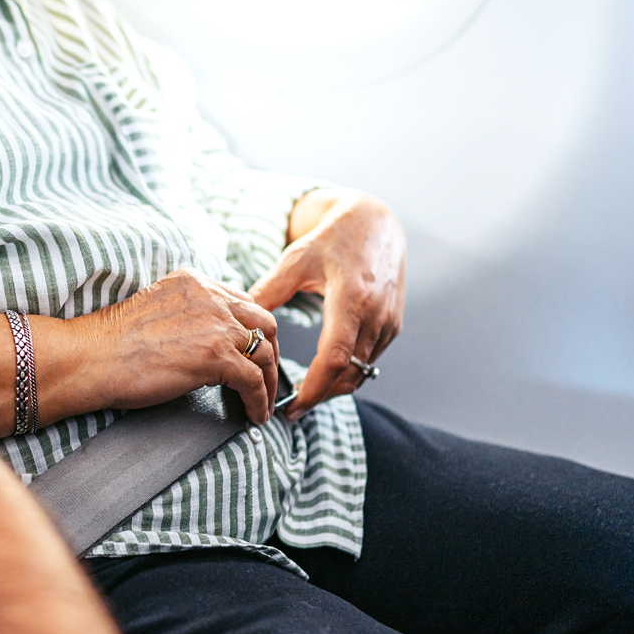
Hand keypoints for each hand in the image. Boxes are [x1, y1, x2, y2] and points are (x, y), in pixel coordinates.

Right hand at [0, 270, 279, 436]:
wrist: (88, 358)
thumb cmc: (107, 345)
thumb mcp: (153, 314)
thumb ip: (183, 318)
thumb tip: (202, 346)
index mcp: (193, 282)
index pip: (242, 303)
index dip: (252, 333)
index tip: (253, 355)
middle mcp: (209, 296)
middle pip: (264, 323)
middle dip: (271, 355)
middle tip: (267, 380)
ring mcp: (215, 324)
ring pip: (266, 354)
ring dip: (270, 383)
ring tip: (263, 405)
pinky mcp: (216, 356)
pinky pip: (255, 382)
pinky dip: (260, 402)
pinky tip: (254, 417)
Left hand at [248, 189, 405, 419]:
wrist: (375, 224)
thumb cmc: (332, 239)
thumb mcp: (294, 260)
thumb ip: (267, 293)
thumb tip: (240, 323)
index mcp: (350, 298)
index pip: (334, 358)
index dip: (313, 388)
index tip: (292, 406)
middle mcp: (375, 314)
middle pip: (349, 374)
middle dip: (321, 397)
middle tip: (291, 409)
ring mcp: (388, 322)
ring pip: (362, 373)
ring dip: (335, 389)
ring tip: (305, 394)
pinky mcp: (393, 325)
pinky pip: (370, 362)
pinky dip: (349, 374)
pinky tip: (326, 374)